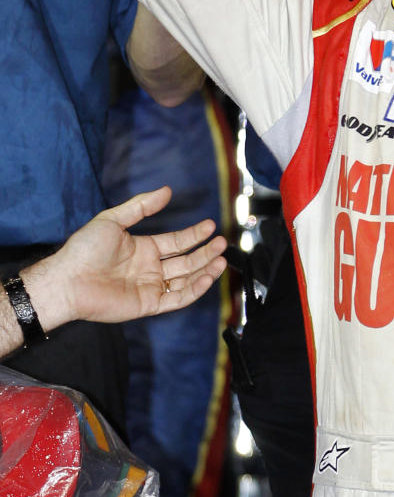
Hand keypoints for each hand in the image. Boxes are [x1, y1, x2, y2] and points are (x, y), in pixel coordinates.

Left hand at [24, 187, 226, 328]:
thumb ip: (141, 206)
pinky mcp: (147, 305)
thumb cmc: (85, 249)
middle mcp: (150, 269)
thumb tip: (166, 191)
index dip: (194, 235)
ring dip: (204, 270)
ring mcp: (150, 287)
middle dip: (204, 252)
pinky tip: (207, 277)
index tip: (211, 225)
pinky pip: (177, 299)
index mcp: (144, 249)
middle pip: (185, 261)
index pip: (176, 242)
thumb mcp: (113, 219)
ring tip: (221, 259)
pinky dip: (194, 289)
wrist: (69, 279)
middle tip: (221, 242)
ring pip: (185, 280)